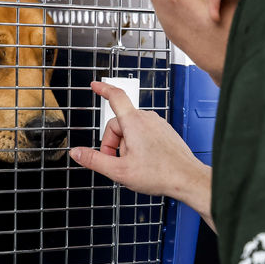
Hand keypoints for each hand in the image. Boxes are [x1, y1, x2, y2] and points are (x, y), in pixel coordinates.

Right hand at [70, 80, 213, 224]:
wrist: (187, 179)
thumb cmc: (160, 174)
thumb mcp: (119, 171)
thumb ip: (94, 160)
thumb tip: (77, 153)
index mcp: (134, 123)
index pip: (115, 97)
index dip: (103, 89)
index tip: (96, 85)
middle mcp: (147, 118)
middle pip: (118, 123)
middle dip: (112, 142)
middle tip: (117, 162)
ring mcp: (158, 124)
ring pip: (131, 130)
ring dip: (126, 145)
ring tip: (134, 164)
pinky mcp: (165, 131)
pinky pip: (144, 133)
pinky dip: (138, 145)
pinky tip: (144, 162)